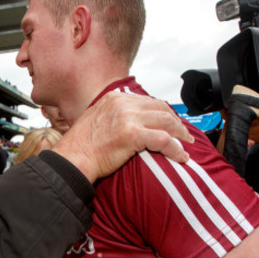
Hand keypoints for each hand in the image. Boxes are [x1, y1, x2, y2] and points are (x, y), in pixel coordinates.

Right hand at [52, 92, 191, 182]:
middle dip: (176, 122)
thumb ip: (112, 115)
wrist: (72, 159)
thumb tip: (128, 122)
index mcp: (114, 98)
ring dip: (180, 134)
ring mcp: (128, 118)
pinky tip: (181, 157)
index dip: (163, 113)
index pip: (148, 101)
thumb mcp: (95, 120)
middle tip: (184, 135)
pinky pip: (163, 140)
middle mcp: (122, 104)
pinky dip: (176, 149)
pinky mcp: (132, 135)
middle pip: (160, 108)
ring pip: (166, 121)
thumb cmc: (81, 147)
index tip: (171, 124)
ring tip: (186, 145)